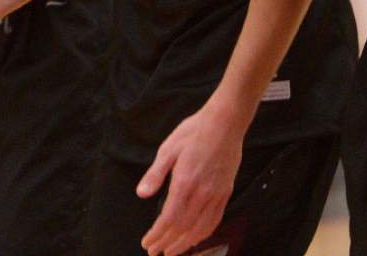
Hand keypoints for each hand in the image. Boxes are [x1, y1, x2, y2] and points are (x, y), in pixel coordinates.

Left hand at [137, 103, 242, 255]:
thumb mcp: (168, 148)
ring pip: (199, 229)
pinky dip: (203, 235)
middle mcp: (201, 194)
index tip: (147, 243)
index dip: (157, 235)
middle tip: (155, 252)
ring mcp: (216, 195)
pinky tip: (195, 238)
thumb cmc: (193, 132)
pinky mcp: (225, 193)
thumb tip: (141, 194)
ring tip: (172, 251)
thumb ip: (155, 174)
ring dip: (184, 244)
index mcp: (184, 183)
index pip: (168, 219)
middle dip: (167, 243)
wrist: (224, 123)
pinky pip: (214, 221)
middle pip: (183, 228)